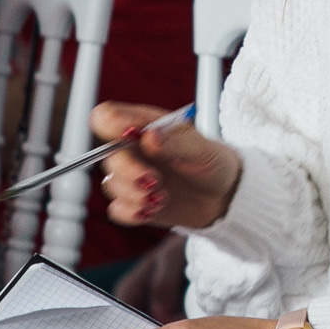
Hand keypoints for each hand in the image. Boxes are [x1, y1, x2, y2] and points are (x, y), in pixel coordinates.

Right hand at [93, 102, 241, 230]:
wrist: (223, 195)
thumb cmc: (212, 162)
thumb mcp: (201, 149)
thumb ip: (174, 142)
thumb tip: (148, 137)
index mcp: (144, 126)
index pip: (108, 116)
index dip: (109, 124)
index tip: (128, 137)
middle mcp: (132, 150)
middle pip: (106, 156)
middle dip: (129, 170)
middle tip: (154, 180)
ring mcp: (130, 177)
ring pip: (111, 185)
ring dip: (135, 194)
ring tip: (162, 196)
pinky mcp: (133, 202)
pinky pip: (117, 210)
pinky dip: (133, 213)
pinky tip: (153, 210)